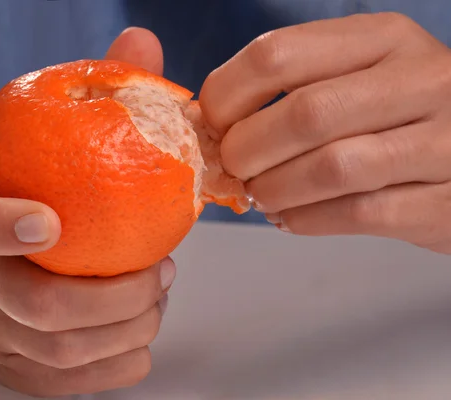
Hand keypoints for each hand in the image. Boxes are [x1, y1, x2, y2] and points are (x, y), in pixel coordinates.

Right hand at [0, 28, 175, 396]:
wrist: (2, 239)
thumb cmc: (35, 184)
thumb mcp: (54, 132)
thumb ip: (100, 88)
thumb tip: (143, 42)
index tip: (51, 221)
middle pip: (33, 307)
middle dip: (115, 295)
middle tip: (162, 269)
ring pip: (63, 353)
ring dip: (130, 326)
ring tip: (159, 291)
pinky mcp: (17, 367)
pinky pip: (74, 385)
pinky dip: (123, 361)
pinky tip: (141, 327)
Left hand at [200, 13, 450, 253]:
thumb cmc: (399, 116)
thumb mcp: (360, 77)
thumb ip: (296, 87)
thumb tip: (210, 121)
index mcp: (383, 39)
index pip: (277, 54)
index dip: (227, 95)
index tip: (212, 124)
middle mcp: (421, 80)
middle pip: (304, 114)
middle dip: (247, 151)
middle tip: (234, 168)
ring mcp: (444, 141)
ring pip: (331, 168)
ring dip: (276, 190)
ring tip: (261, 196)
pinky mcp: (447, 202)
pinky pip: (357, 214)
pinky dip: (307, 220)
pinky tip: (290, 218)